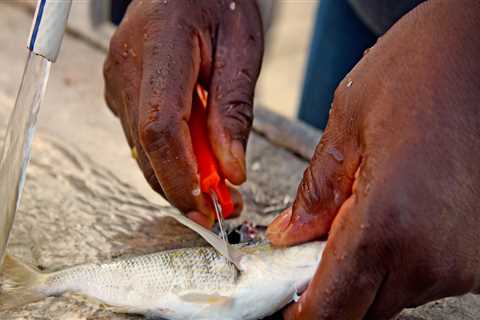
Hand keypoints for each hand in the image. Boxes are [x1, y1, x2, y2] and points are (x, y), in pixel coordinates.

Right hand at [103, 0, 262, 226]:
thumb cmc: (219, 2)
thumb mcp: (242, 49)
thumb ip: (234, 112)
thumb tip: (230, 170)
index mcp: (160, 47)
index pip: (160, 128)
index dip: (181, 176)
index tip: (208, 208)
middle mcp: (126, 68)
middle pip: (147, 148)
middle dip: (183, 188)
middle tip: (223, 208)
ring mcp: (116, 81)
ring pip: (143, 150)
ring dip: (179, 176)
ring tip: (218, 183)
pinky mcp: (120, 91)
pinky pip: (143, 137)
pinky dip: (171, 156)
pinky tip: (197, 155)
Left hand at [267, 1, 479, 318]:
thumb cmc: (424, 69)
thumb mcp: (349, 123)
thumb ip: (315, 193)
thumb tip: (289, 237)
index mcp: (389, 224)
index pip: (332, 305)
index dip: (302, 313)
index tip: (287, 306)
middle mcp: (434, 255)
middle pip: (362, 308)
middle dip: (330, 288)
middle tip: (312, 251)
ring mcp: (465, 258)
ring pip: (394, 291)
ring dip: (366, 269)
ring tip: (358, 216)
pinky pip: (426, 272)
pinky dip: (400, 255)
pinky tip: (395, 214)